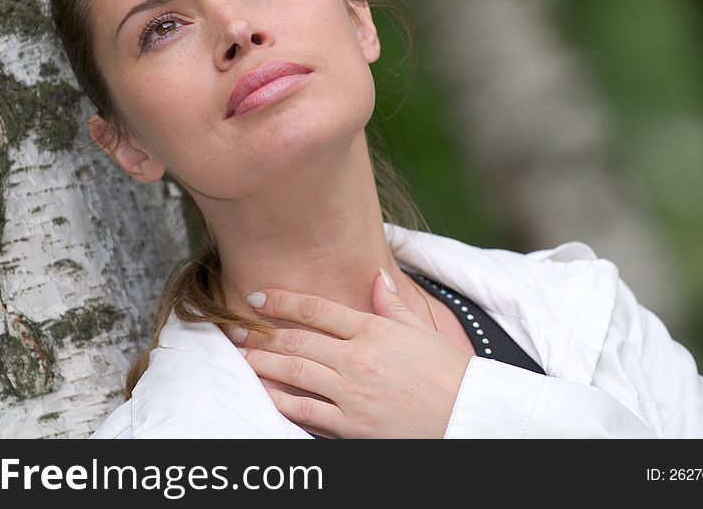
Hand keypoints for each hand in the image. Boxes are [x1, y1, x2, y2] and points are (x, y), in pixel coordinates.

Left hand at [230, 269, 471, 437]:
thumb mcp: (421, 331)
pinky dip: (282, 401)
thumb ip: (393, 304)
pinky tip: (265, 392)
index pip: (317, 310)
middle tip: (235, 328)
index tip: (259, 298)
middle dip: (261, 333)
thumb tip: (376, 277)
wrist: (467, 417)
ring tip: (242, 357)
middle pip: (298, 340)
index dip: (283, 301)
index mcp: (373, 330)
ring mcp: (352, 393)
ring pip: (295, 373)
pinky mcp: (351, 426)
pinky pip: (307, 412)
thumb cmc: (447, 372)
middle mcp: (357, 358)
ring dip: (263, 363)